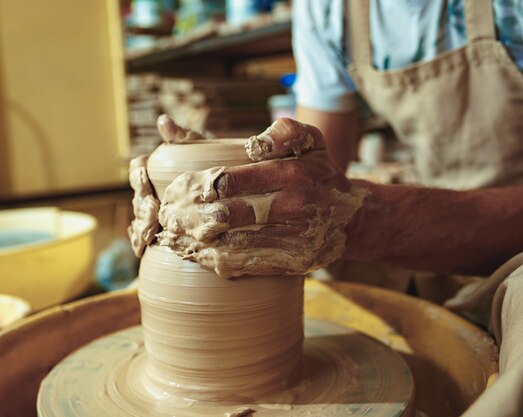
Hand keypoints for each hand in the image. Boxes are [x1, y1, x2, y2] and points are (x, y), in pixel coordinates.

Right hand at [127, 115, 206, 255]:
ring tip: (145, 236)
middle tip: (151, 217)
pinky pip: (144, 237)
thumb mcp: (203, 150)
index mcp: (157, 169)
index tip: (145, 180)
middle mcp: (152, 190)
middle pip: (138, 198)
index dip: (139, 176)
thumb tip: (163, 121)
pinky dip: (140, 242)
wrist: (232, 194)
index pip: (138, 170)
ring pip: (139, 218)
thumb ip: (185, 138)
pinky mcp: (162, 231)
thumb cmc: (215, 166)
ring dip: (140, 227)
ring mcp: (156, 212)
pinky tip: (141, 250)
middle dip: (141, 209)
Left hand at [158, 118, 368, 277]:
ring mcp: (293, 238)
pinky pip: (248, 263)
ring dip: (198, 241)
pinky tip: (198, 255)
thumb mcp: (309, 141)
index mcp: (290, 173)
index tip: (178, 189)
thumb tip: (245, 139)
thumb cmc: (320, 172)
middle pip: (226, 215)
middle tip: (168, 216)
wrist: (354, 218)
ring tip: (174, 236)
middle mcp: (292, 206)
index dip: (198, 186)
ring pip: (233, 243)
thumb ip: (277, 132)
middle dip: (191, 215)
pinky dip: (218, 260)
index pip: (229, 181)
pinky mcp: (292, 262)